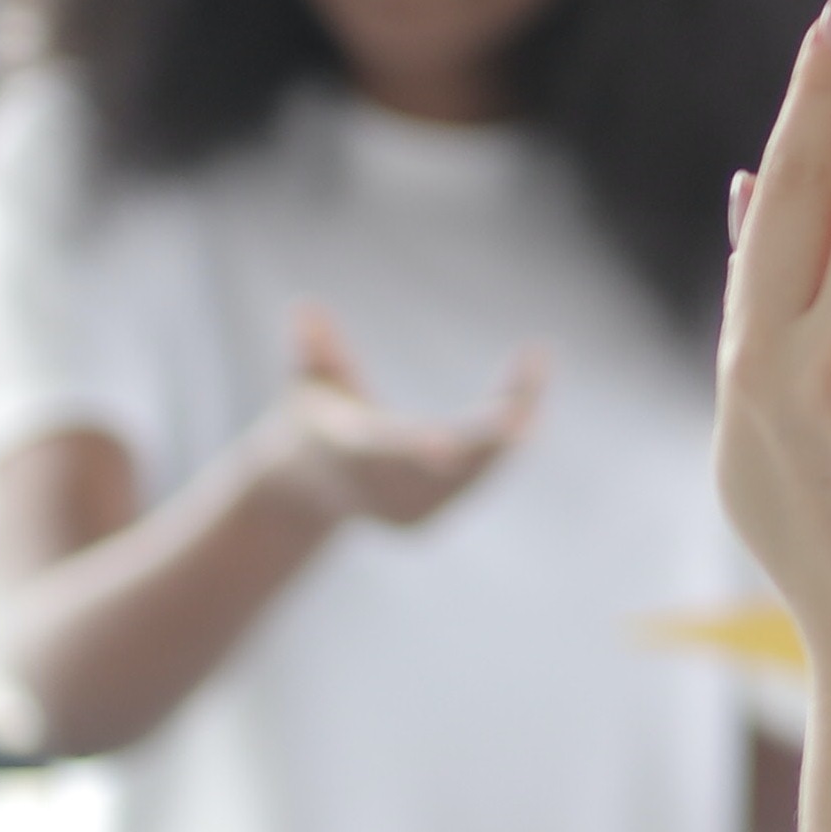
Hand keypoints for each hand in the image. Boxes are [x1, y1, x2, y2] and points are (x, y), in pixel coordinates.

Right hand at [258, 303, 544, 531]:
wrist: (298, 494)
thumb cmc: (306, 423)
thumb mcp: (306, 384)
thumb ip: (314, 351)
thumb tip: (306, 308)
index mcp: (346, 452)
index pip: (383, 449)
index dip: (414, 447)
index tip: (446, 447)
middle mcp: (377, 489)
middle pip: (442, 465)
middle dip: (486, 437)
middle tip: (524, 409)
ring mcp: (402, 512)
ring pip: (468, 475)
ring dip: (506, 433)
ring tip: (533, 376)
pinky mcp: (422, 523)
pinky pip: (473, 483)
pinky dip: (500, 450)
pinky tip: (527, 411)